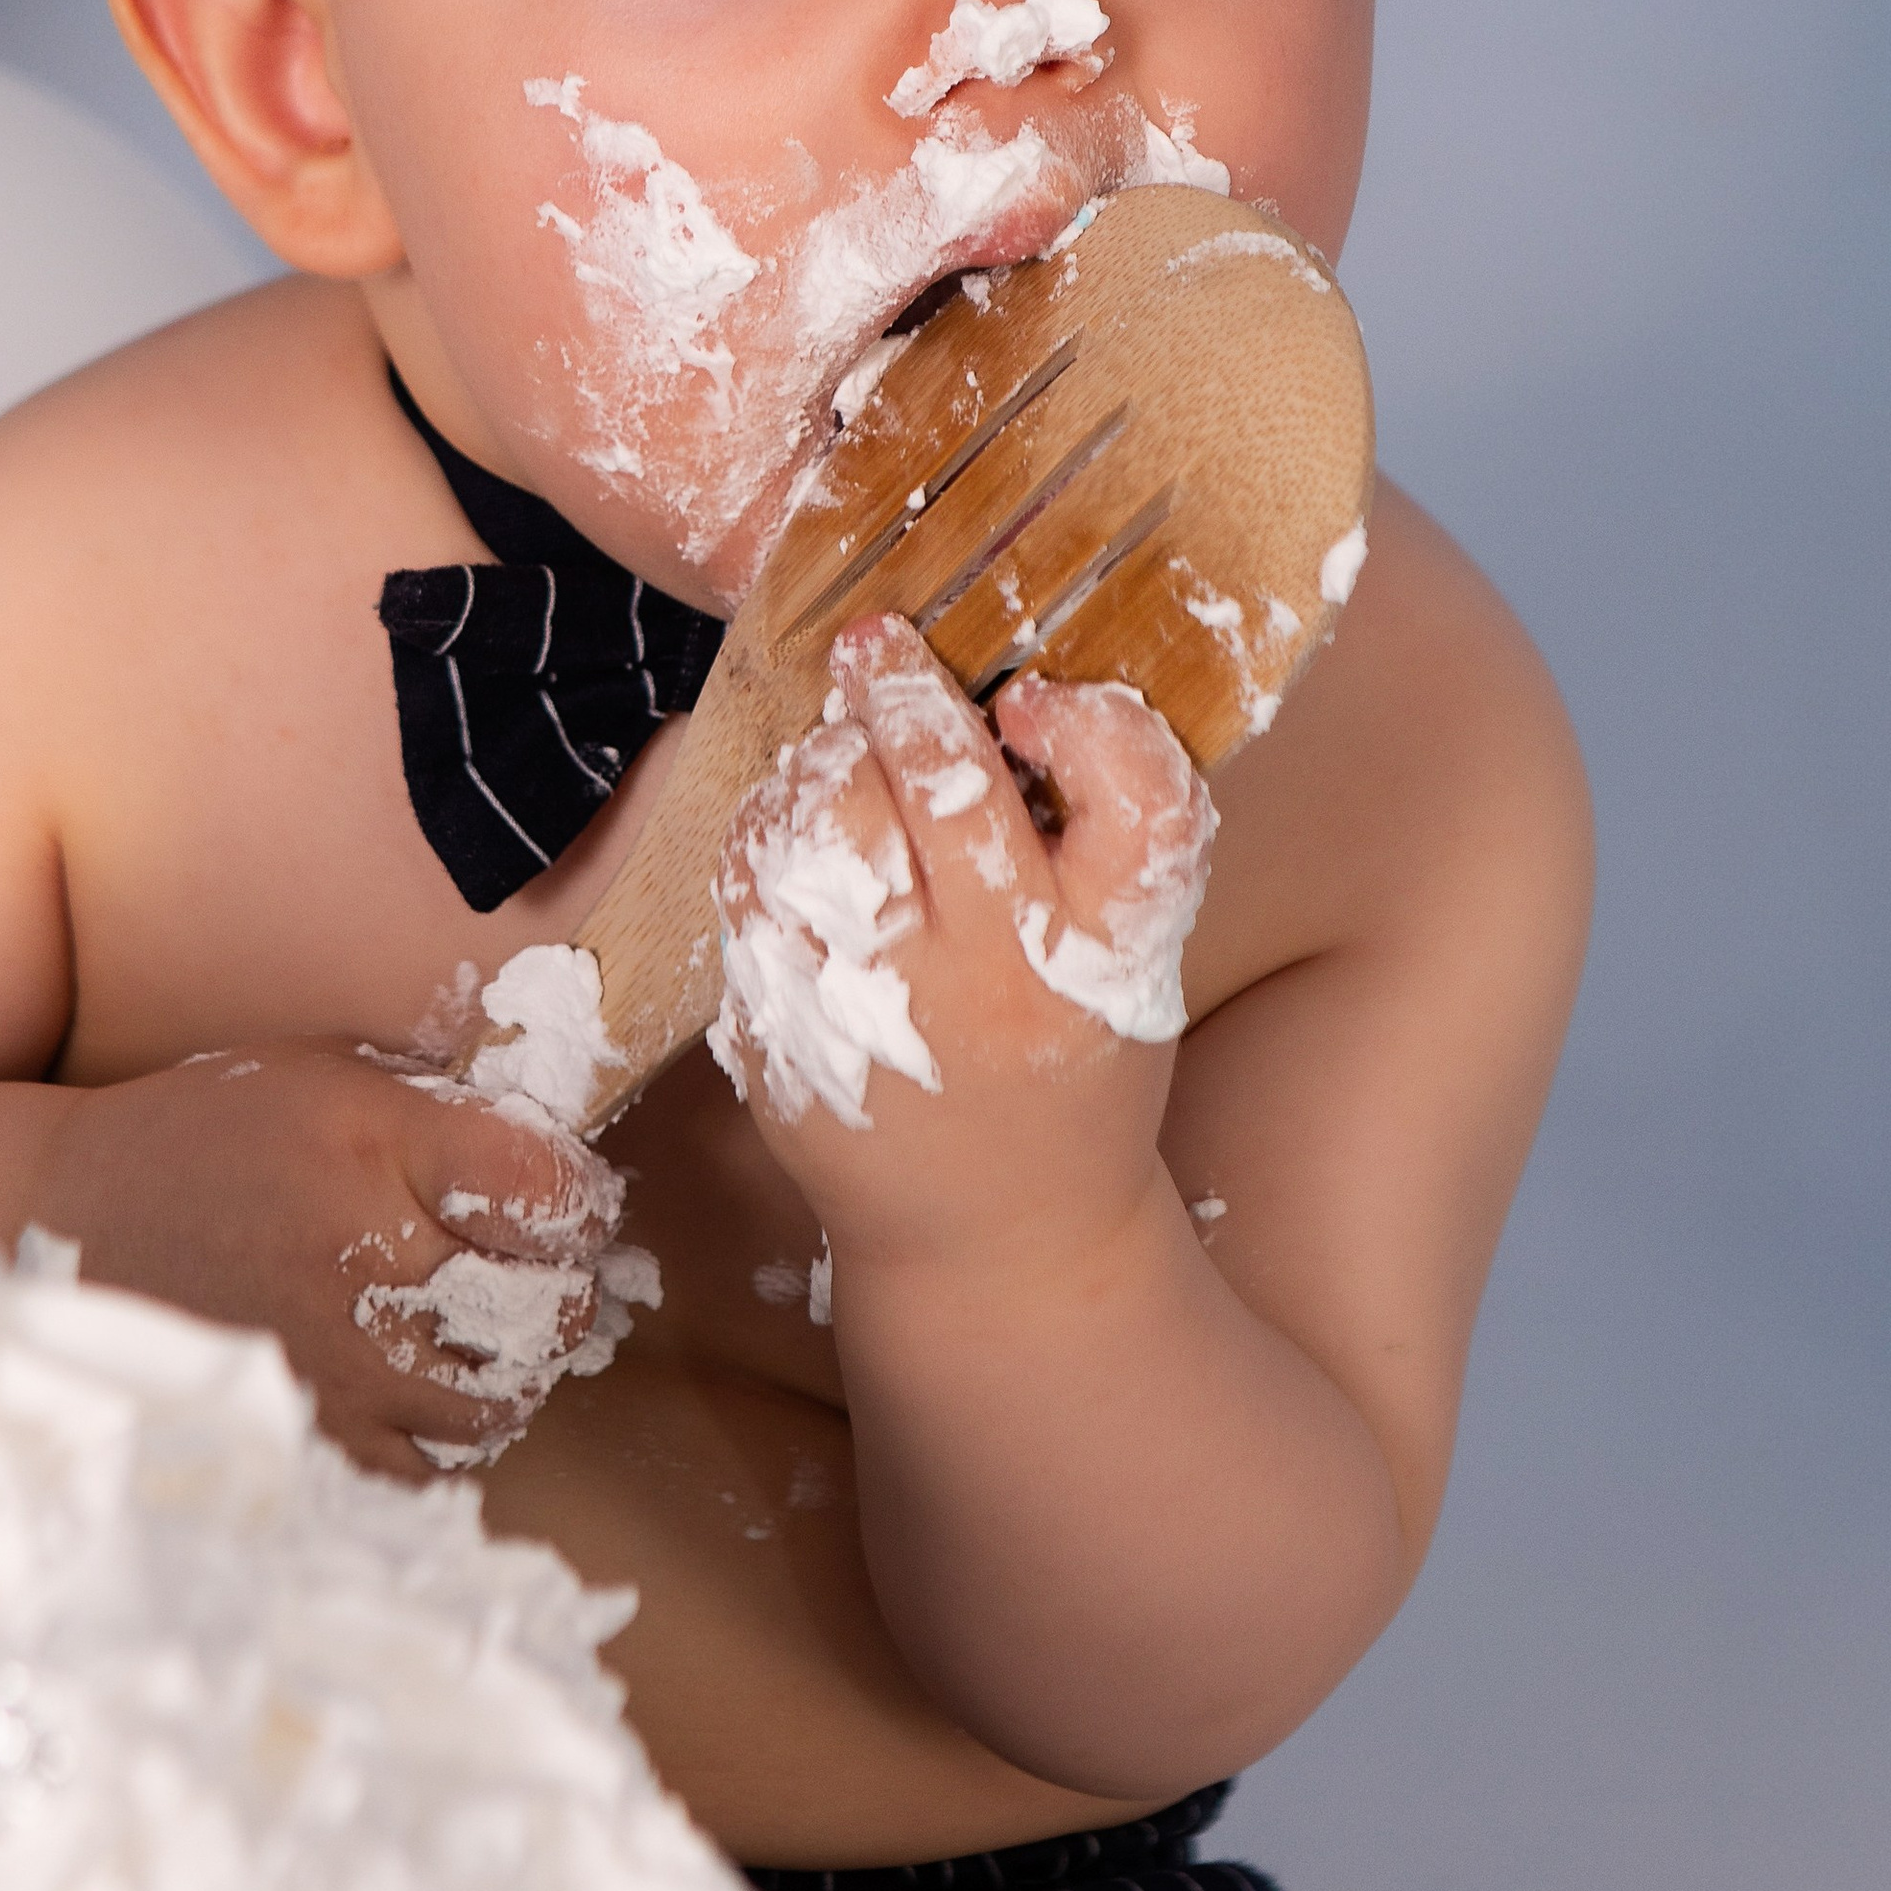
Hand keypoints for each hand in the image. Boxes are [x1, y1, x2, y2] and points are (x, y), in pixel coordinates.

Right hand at [40, 1039, 631, 1480]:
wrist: (72, 1215)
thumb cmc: (213, 1132)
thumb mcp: (330, 1075)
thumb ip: (443, 1113)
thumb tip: (558, 1158)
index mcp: (379, 1149)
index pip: (549, 1192)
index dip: (582, 1200)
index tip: (568, 1204)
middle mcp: (364, 1259)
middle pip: (542, 1307)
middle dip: (561, 1289)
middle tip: (533, 1272)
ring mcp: (337, 1361)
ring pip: (498, 1400)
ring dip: (514, 1368)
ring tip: (483, 1333)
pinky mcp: (307, 1431)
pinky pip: (427, 1465)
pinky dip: (445, 1432)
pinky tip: (423, 1382)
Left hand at [710, 614, 1215, 1287]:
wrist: (997, 1244)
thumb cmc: (1070, 1073)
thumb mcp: (1131, 968)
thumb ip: (1102, 841)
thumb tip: (1014, 688)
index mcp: (1106, 959)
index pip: (1139, 801)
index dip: (1095, 723)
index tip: (1036, 697)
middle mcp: (996, 983)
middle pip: (948, 789)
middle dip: (903, 691)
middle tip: (883, 645)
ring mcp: (880, 1013)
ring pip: (827, 825)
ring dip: (826, 757)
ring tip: (838, 745)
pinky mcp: (787, 1035)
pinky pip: (751, 890)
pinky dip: (765, 834)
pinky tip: (792, 827)